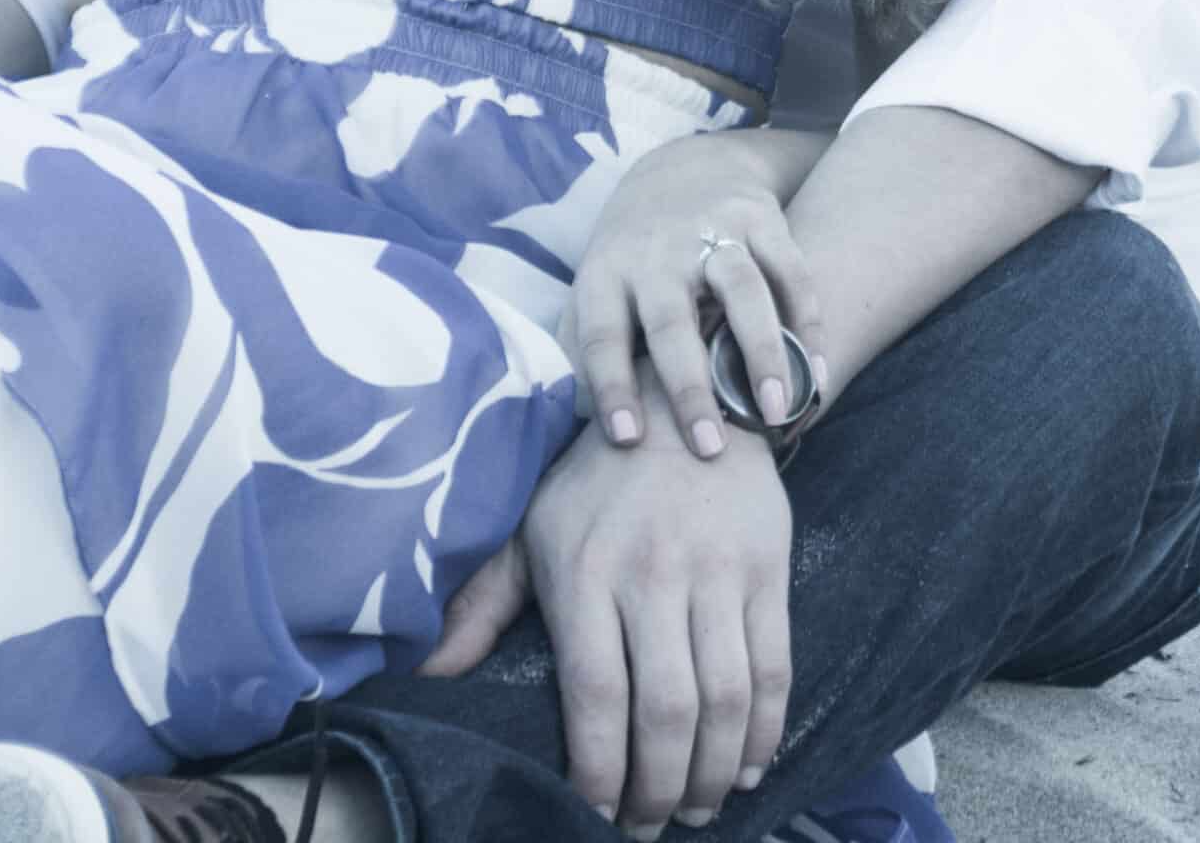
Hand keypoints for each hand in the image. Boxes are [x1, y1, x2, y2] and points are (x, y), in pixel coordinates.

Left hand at [426, 373, 792, 834]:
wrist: (683, 399)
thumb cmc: (596, 481)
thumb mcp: (531, 527)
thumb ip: (483, 604)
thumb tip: (426, 675)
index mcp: (585, 571)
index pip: (594, 695)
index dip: (598, 771)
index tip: (596, 813)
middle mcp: (652, 573)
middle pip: (664, 712)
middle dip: (658, 790)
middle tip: (650, 826)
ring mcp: (716, 570)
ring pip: (723, 699)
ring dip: (711, 772)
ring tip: (695, 807)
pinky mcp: (767, 565)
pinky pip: (773, 666)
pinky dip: (764, 730)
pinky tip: (746, 765)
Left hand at [565, 130, 828, 458]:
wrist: (684, 165)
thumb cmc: (633, 254)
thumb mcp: (593, 285)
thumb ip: (578, 345)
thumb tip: (568, 418)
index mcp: (608, 272)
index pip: (601, 334)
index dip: (611, 385)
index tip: (628, 439)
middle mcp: (658, 251)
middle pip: (672, 320)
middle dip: (690, 386)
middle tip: (710, 448)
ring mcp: (713, 229)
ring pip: (742, 290)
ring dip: (761, 353)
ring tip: (776, 412)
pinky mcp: (761, 217)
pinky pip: (792, 272)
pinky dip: (809, 323)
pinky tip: (815, 374)